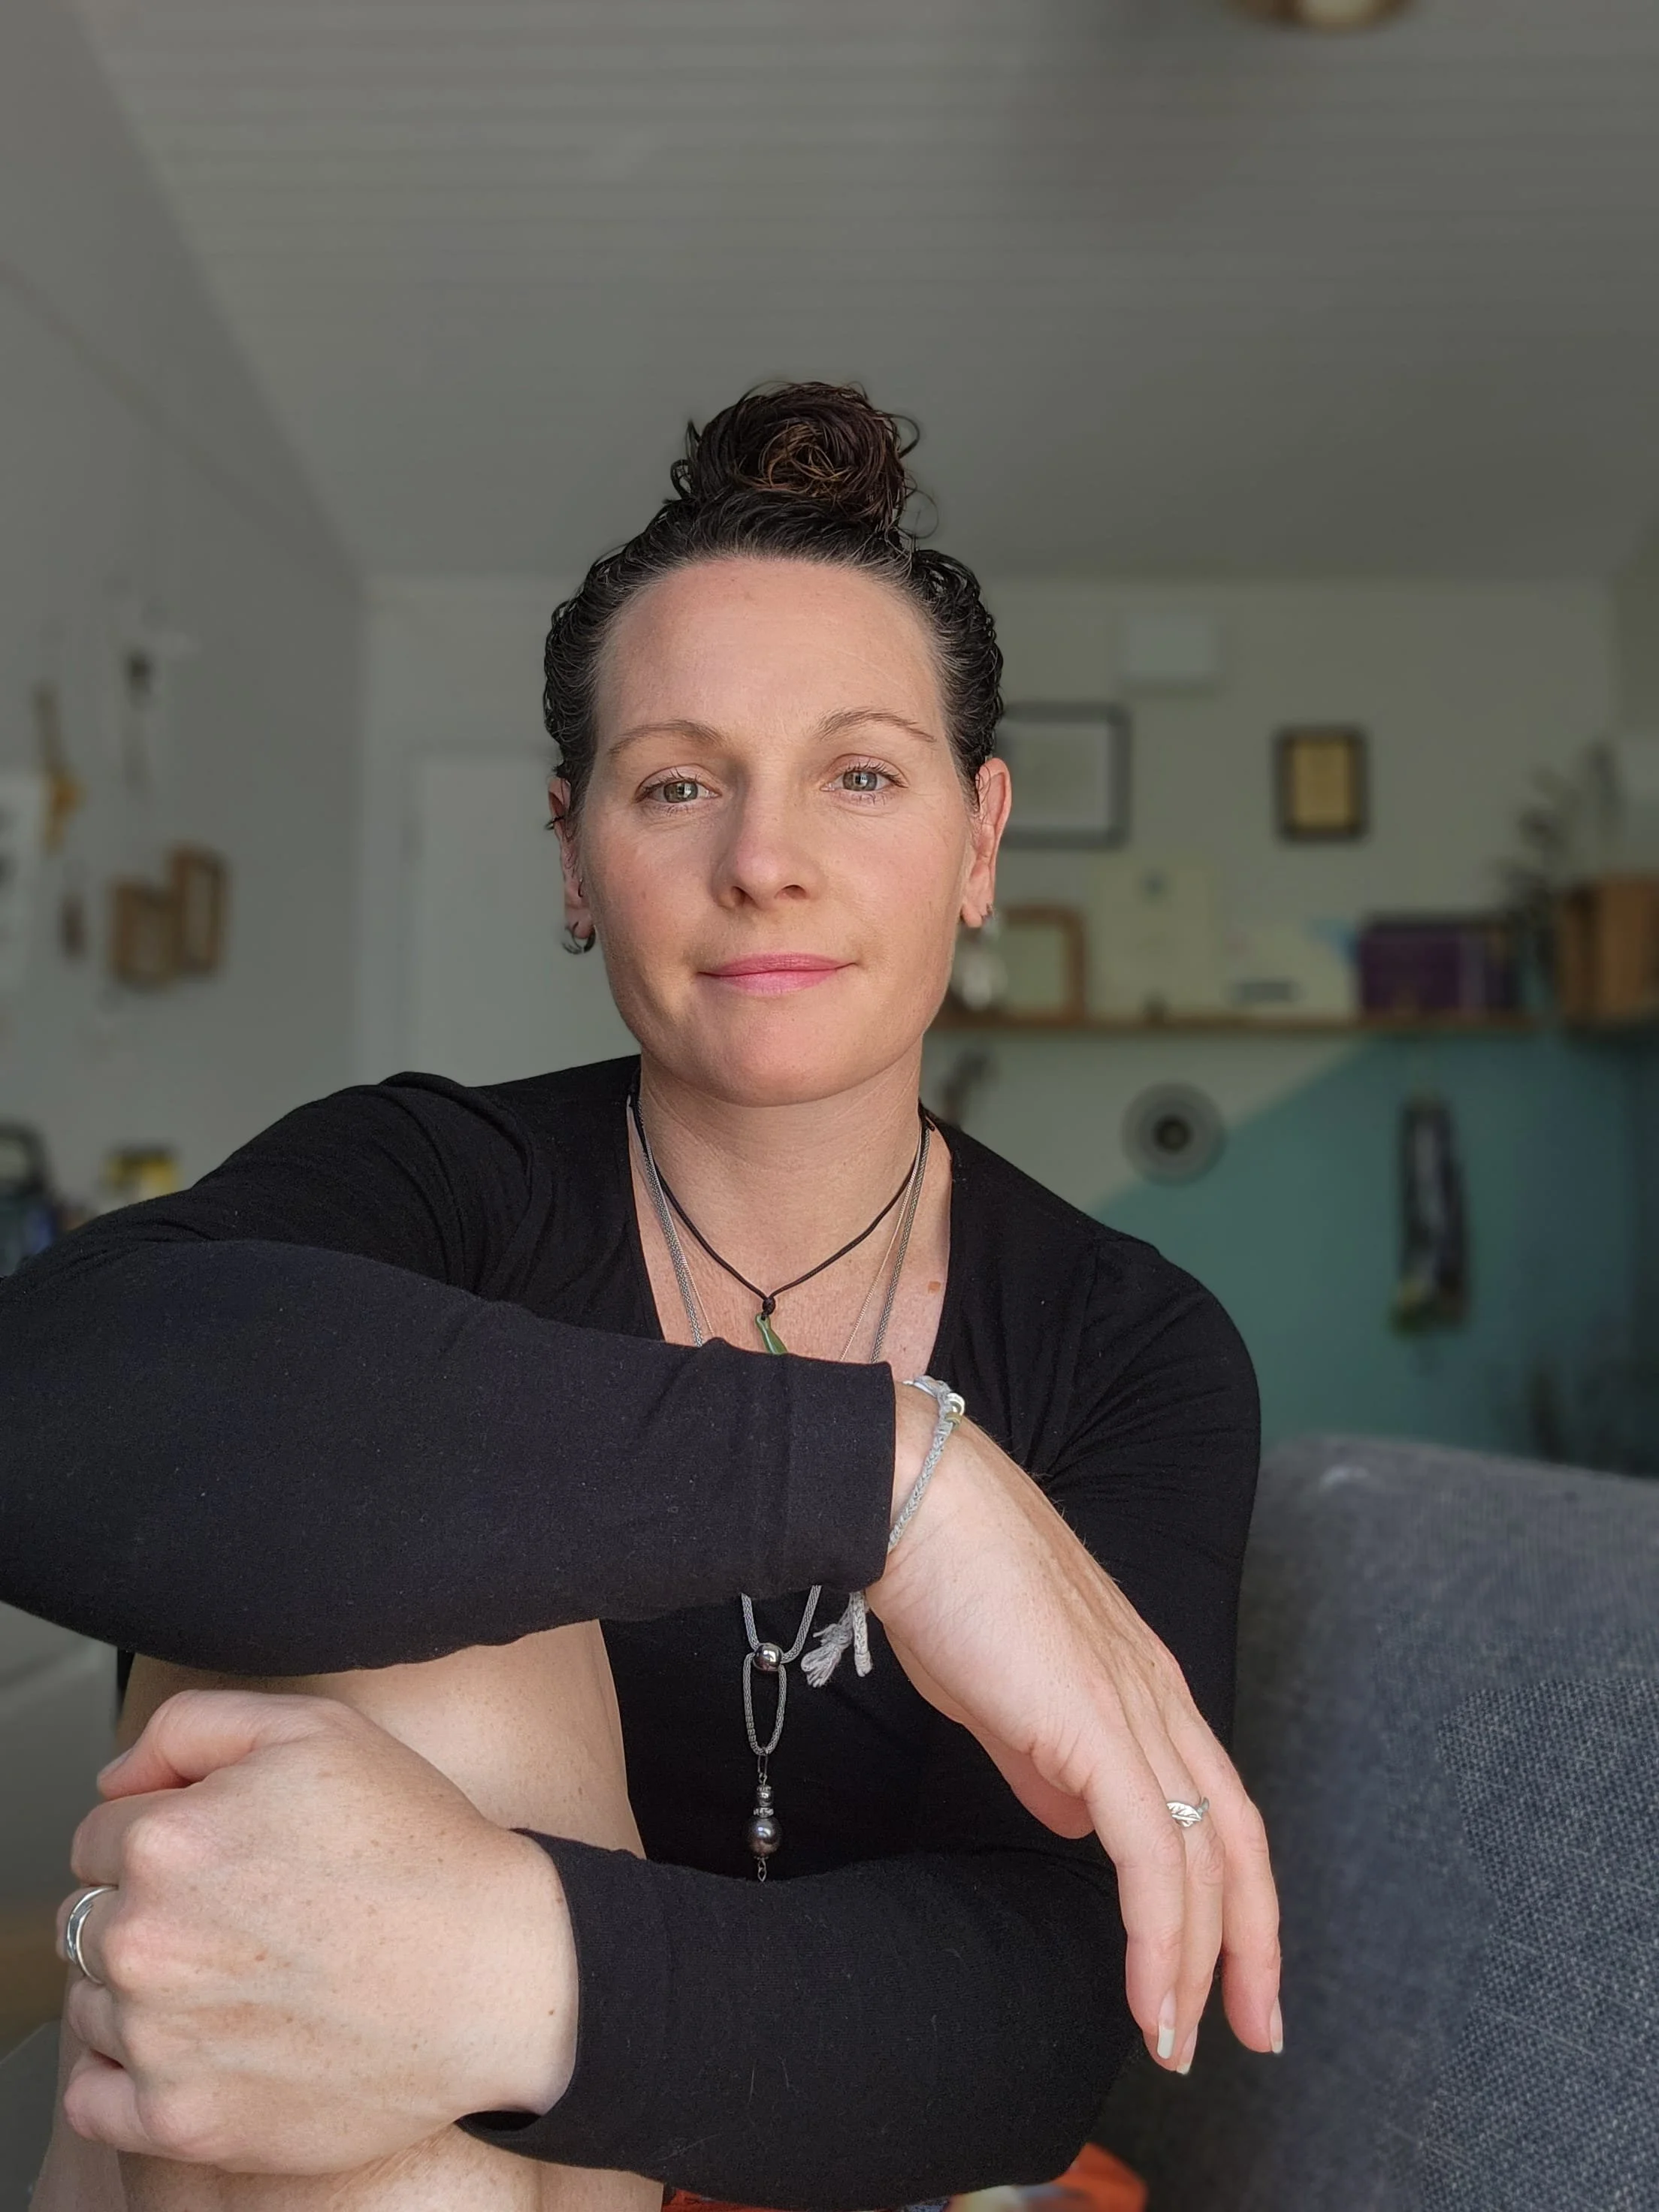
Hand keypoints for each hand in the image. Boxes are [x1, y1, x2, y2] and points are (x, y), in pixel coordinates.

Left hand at [55, 1691, 576, 2169]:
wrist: (494, 1973)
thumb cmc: (415, 1845)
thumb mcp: (316, 1730)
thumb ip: (190, 1727)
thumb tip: (114, 1784)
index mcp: (166, 1840)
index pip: (101, 1834)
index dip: (168, 1834)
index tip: (232, 1856)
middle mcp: (144, 1941)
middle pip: (90, 1920)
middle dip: (152, 1910)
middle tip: (244, 1916)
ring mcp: (158, 2040)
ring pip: (93, 2005)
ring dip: (144, 1991)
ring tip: (244, 1977)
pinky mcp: (181, 2121)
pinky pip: (93, 2099)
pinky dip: (130, 2076)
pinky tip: (204, 2042)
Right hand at [871, 1387, 1281, 2076]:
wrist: (912, 1503)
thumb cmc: (944, 1582)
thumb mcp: (1001, 1690)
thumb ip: (1042, 1759)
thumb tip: (1072, 1822)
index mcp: (1141, 1683)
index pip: (1214, 1804)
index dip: (1229, 1891)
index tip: (1222, 1972)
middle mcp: (1159, 1697)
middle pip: (1236, 1841)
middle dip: (1248, 1948)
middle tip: (1248, 2034)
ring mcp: (1135, 1709)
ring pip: (1204, 1860)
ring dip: (1200, 1964)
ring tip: (1180, 2043)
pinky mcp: (1097, 1727)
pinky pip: (1152, 1855)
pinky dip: (1161, 1939)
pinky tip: (1150, 2001)